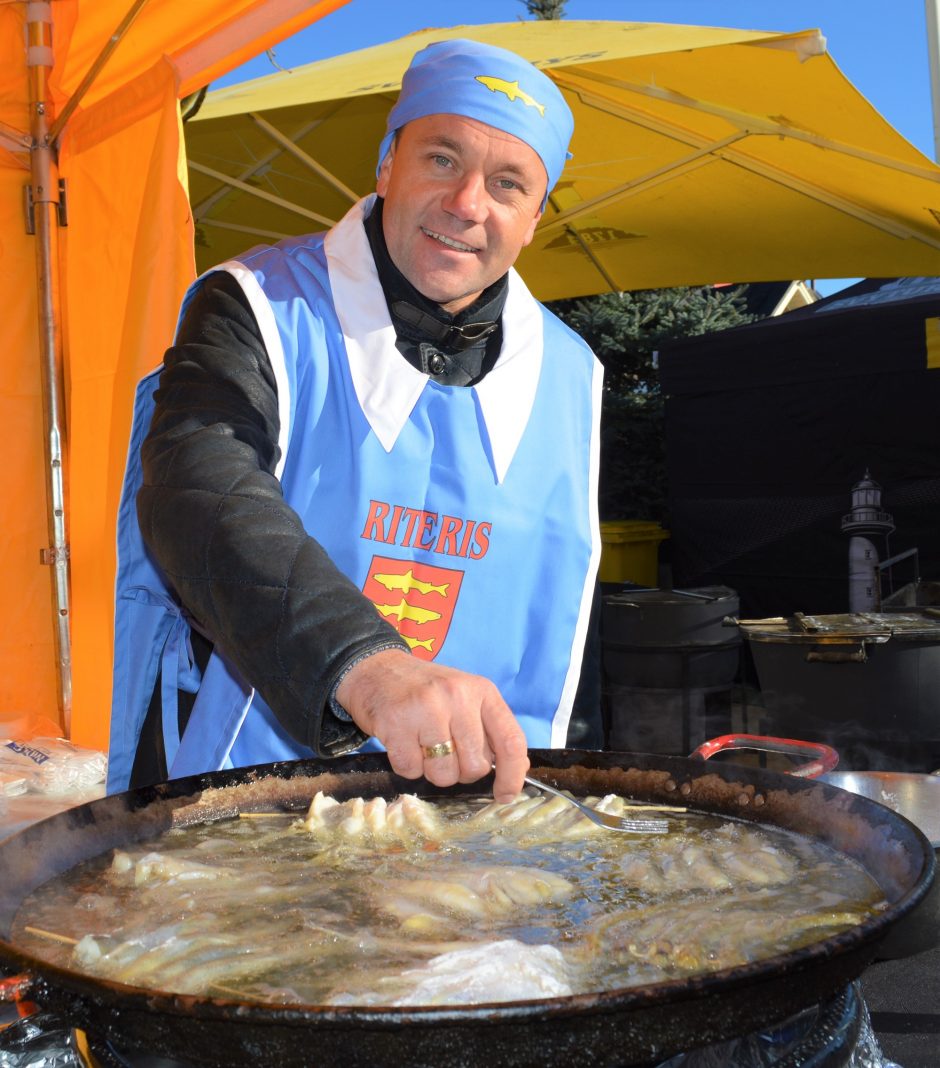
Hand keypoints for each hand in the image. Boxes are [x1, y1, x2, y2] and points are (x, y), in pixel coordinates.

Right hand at [335, 649, 528, 801]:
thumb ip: (489, 730)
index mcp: (482, 691)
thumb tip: (515, 771)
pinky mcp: (396, 723)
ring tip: (422, 745)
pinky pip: (411, 771)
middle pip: (475, 766)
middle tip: (445, 752)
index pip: (511, 741)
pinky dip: (408, 766)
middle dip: (461, 772)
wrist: (376, 669)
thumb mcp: (465, 699)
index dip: (512, 775)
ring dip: (433, 771)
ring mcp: (426, 709)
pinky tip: (404, 743)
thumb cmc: (425, 691)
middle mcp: (457, 696)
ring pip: (444, 774)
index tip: (505, 795)